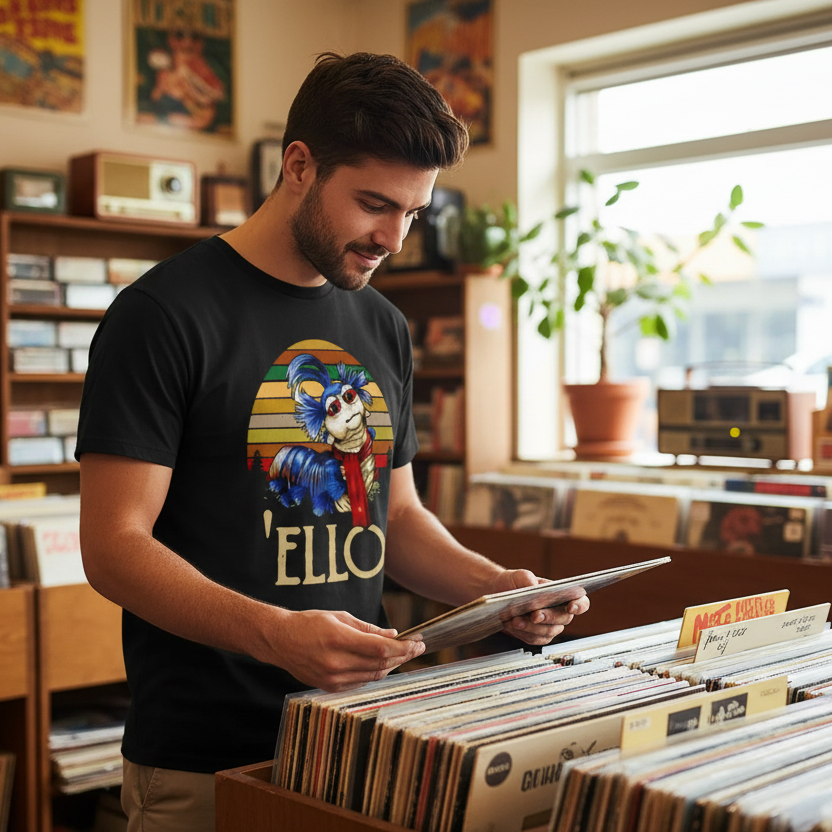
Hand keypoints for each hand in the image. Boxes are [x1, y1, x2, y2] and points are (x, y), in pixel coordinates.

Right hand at [266, 608, 424, 692]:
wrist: (280, 640)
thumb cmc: (309, 623)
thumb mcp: (339, 617)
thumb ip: (367, 628)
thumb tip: (392, 635)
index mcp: (339, 639)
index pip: (381, 648)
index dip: (403, 648)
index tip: (417, 644)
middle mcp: (336, 662)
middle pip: (380, 664)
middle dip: (402, 656)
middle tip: (416, 648)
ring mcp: (332, 678)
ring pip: (373, 676)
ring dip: (390, 665)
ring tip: (401, 655)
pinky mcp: (329, 687)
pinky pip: (360, 682)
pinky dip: (374, 673)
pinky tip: (380, 663)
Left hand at [491, 569, 589, 645]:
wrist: (498, 593)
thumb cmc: (513, 582)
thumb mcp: (519, 576)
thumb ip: (528, 578)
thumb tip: (534, 587)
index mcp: (560, 593)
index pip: (580, 601)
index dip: (579, 605)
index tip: (571, 607)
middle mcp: (558, 611)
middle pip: (564, 618)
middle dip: (549, 617)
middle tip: (535, 615)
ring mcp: (549, 625)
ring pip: (549, 631)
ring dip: (532, 627)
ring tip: (516, 620)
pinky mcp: (537, 636)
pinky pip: (535, 639)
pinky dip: (523, 632)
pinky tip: (513, 624)